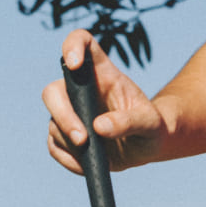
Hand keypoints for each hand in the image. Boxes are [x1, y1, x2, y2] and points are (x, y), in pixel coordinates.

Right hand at [43, 30, 166, 172]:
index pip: (81, 43)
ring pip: (53, 122)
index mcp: (104, 73)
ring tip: (96, 153)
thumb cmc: (152, 127)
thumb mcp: (150, 124)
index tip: (75, 65)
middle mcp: (81, 89)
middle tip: (83, 138)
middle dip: (63, 114)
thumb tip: (99, 127)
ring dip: (69, 140)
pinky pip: (54, 146)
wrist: (147, 146)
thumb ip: (130, 121)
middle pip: (53, 90)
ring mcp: (70, 112)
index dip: (73, 46)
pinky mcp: (65, 135)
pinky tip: (87, 163)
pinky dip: (68, 158)